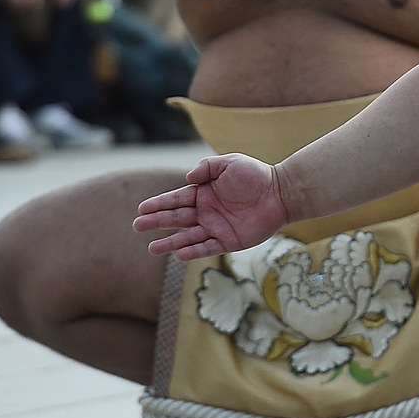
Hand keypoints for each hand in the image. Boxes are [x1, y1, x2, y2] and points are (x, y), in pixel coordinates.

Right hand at [134, 153, 291, 259]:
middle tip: (137, 226)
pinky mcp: (230, 241)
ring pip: (188, 237)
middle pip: (177, 219)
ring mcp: (217, 227)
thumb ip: (207, 168)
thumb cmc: (256, 175)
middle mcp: (207, 212)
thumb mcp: (229, 163)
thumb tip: (187, 179)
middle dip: (157, 222)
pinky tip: (179, 254)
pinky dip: (193, 252)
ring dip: (170, 243)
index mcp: (204, 193)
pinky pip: (208, 248)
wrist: (281, 193)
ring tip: (151, 249)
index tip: (141, 208)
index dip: (159, 204)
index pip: (176, 199)